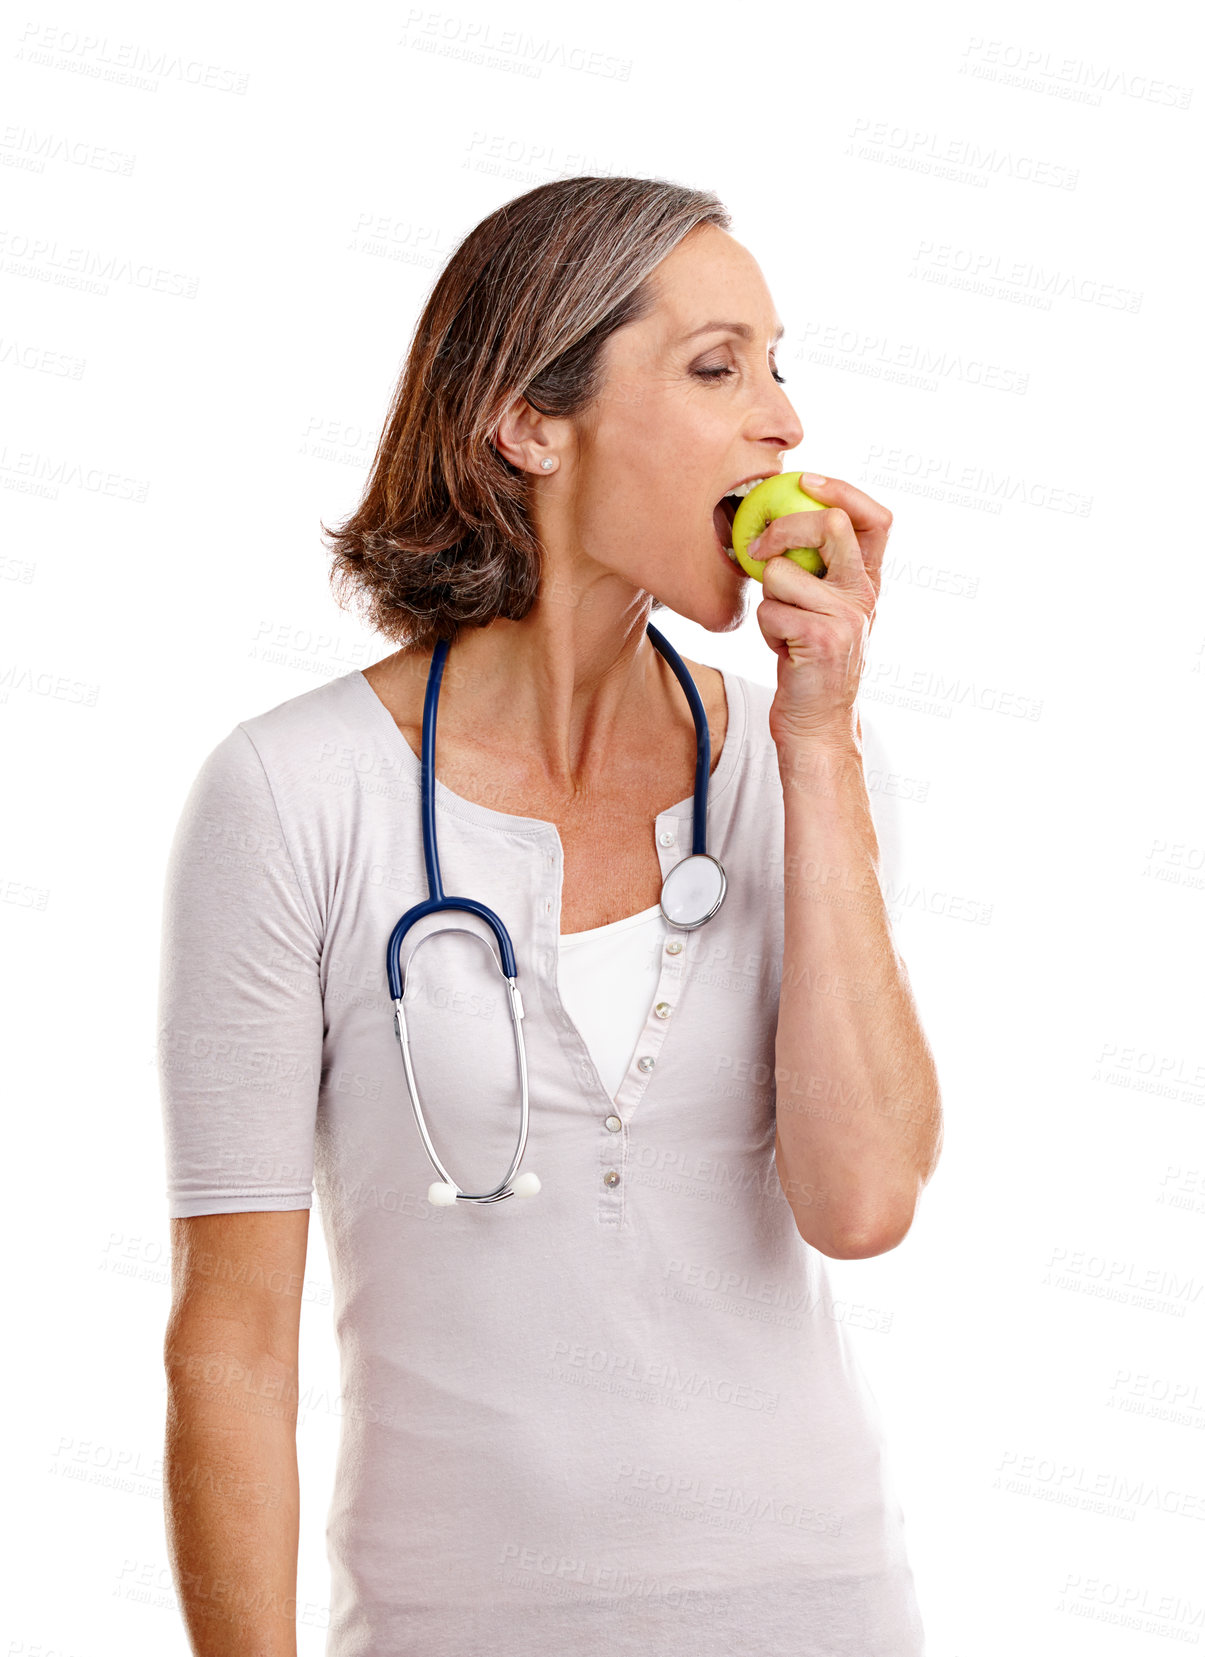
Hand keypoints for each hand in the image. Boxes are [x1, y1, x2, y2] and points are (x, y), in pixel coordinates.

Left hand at [754, 474, 890, 748]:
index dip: (842, 490)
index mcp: (868, 583)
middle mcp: (864, 595)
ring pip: (783, 574)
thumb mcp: (825, 610)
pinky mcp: (821, 638)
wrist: (818, 725)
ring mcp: (847, 617)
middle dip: (783, 528)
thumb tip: (777, 521)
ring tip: (781, 627)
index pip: (875, 518)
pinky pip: (769, 610)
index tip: (806, 480)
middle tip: (758, 547)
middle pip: (830, 525)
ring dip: (767, 599)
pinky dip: (763, 629)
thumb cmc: (810, 663)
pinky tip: (782, 650)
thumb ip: (818, 570)